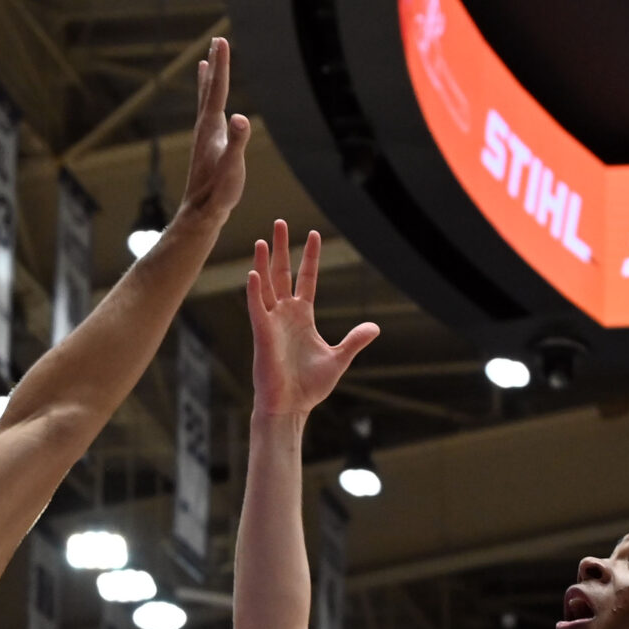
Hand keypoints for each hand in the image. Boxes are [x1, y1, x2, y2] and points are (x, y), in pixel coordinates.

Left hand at [174, 37, 251, 229]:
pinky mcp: (208, 146)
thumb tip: (242, 118)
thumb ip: (238, 143)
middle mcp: (205, 128)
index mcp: (212, 127)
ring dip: (209, 81)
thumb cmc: (219, 192)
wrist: (201, 212)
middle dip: (215, 65)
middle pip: (210, 89)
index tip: (220, 40)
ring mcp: (205, 137)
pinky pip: (209, 115)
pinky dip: (210, 102)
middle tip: (216, 41)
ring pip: (206, 101)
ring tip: (205, 64)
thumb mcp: (233, 167)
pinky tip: (214, 108)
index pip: (218, 89)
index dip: (221, 64)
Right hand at [246, 222, 377, 419]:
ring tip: (260, 240)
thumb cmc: (310, 386)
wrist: (291, 406)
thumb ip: (354, 340)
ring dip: (263, 262)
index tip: (313, 235)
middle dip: (281, 248)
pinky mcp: (263, 334)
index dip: (309, 257)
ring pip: (266, 285)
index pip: (306, 279)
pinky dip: (255, 291)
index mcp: (303, 317)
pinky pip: (257, 308)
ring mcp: (272, 322)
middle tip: (278, 222)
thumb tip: (375, 327)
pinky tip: (253, 273)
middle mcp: (285, 314)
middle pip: (282, 273)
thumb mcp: (338, 358)